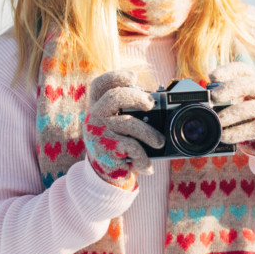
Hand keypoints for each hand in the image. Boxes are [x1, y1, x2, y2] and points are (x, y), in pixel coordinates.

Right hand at [84, 70, 164, 188]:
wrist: (106, 177)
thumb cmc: (119, 146)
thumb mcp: (120, 127)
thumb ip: (130, 112)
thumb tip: (157, 102)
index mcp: (98, 107)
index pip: (100, 85)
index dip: (116, 76)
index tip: (134, 76)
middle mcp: (94, 116)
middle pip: (114, 97)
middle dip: (137, 97)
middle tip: (150, 104)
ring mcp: (98, 132)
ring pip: (128, 123)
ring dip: (149, 133)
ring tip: (159, 142)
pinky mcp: (105, 149)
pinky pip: (131, 146)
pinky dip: (143, 157)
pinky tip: (147, 166)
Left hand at [209, 62, 254, 159]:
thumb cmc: (249, 113)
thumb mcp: (238, 100)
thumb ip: (223, 97)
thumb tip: (199, 97)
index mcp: (254, 80)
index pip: (243, 69)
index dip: (228, 70)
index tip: (212, 76)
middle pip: (250, 84)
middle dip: (231, 88)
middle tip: (213, 96)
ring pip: (254, 107)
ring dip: (233, 113)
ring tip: (218, 119)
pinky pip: (254, 128)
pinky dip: (237, 132)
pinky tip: (224, 135)